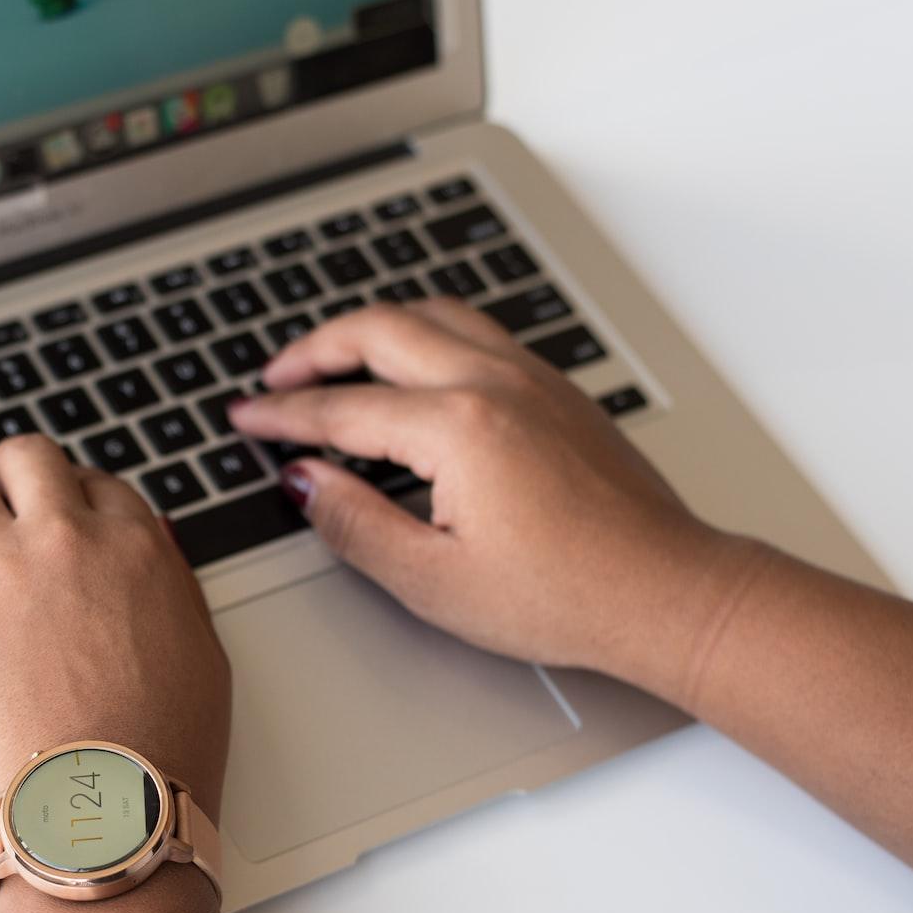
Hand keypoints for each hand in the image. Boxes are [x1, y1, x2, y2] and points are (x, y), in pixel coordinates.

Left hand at [0, 435, 231, 834]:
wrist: (106, 812)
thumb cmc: (161, 754)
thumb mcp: (204, 657)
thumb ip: (174, 590)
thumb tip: (152, 552)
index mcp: (136, 549)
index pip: (100, 485)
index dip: (78, 496)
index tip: (66, 512)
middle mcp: (65, 543)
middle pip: (27, 460)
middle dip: (12, 474)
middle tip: (3, 498)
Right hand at [228, 299, 757, 703]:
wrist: (665, 593)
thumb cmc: (566, 597)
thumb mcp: (433, 582)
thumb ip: (355, 523)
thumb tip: (305, 482)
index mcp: (458, 428)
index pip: (343, 408)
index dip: (283, 415)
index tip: (246, 418)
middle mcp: (494, 384)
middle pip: (381, 330)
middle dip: (315, 349)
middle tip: (275, 377)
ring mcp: (532, 379)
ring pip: (432, 315)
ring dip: (372, 328)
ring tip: (334, 358)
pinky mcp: (558, 391)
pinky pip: (475, 332)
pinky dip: (424, 334)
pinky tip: (412, 367)